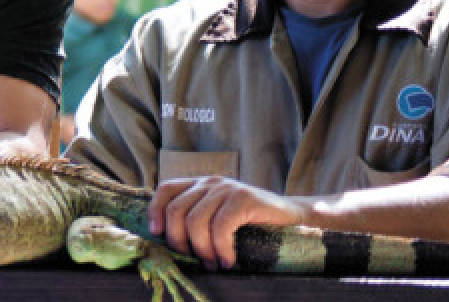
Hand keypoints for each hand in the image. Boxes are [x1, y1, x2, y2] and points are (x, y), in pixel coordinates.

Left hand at [148, 175, 305, 270]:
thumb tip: (169, 242)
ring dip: (202, 249)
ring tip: (213, 264)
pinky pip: (220, 227)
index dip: (156, 210)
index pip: (166, 190)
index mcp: (199, 185)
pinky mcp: (244, 198)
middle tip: (194, 260)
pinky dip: (221, 248)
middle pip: (176, 210)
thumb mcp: (218, 218)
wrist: (293, 219)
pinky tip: (228, 261)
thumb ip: (196, 220)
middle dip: (179, 241)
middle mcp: (210, 183)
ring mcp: (227, 189)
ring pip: (196, 221)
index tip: (157, 233)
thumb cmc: (251, 225)